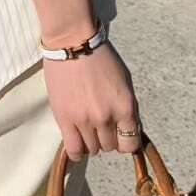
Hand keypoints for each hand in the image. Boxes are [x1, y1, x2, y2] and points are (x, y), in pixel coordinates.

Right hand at [41, 41, 139, 160]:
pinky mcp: (65, 119)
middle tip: (101, 126)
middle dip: (108, 138)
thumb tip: (128, 128)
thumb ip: (127, 107)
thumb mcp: (125, 81)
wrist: (73, 43)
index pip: (131, 143)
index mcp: (125, 107)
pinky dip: (77, 152)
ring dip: (92, 142)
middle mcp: (106, 117)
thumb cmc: (101, 58)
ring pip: (92, 149)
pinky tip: (78, 145)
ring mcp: (84, 120)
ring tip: (87, 129)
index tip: (121, 136)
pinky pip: (74, 149)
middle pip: (110, 146)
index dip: (126, 142)